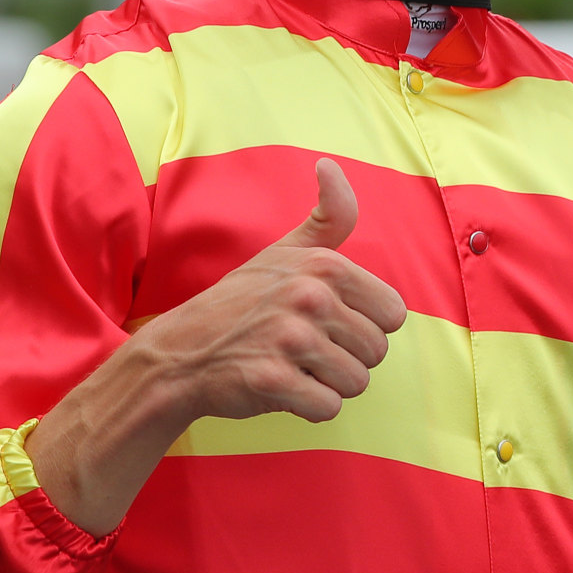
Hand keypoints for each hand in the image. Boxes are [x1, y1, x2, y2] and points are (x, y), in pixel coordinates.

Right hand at [135, 157, 408, 423]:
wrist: (179, 353)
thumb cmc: (243, 302)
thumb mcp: (287, 250)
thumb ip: (329, 214)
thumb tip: (330, 164)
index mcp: (324, 266)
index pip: (393, 315)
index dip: (366, 327)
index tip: (330, 323)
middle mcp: (309, 297)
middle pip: (376, 352)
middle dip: (348, 359)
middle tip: (307, 350)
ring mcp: (289, 339)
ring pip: (356, 383)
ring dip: (329, 385)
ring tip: (295, 367)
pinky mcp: (271, 380)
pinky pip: (328, 408)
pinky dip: (311, 407)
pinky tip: (283, 389)